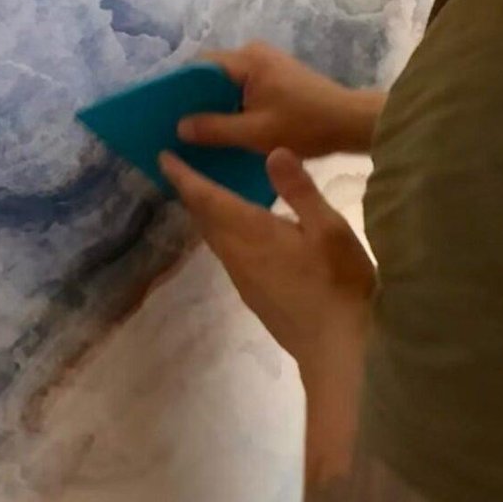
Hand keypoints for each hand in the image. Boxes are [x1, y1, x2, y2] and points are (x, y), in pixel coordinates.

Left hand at [159, 146, 375, 384]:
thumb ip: (299, 190)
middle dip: (191, 194)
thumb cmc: (339, 284)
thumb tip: (273, 152)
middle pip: (205, 220)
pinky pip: (229, 258)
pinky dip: (224, 236)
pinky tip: (240, 236)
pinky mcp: (255, 299)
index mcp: (252, 233)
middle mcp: (238, 256)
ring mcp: (244, 281)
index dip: (184, 177)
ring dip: (206, 217)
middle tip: (182, 171)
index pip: (207, 199)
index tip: (163, 159)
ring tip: (207, 197)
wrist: (338, 349)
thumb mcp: (329, 229)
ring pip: (215, 241)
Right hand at [177, 44, 381, 161]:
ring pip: (226, 83)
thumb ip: (214, 128)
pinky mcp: (277, 77)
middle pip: (211, 74)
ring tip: (196, 131)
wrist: (352, 123)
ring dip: (213, 104)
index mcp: (247, 59)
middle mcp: (254, 54)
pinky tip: (224, 129)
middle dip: (194, 99)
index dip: (178, 88)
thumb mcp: (255, 132)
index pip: (198, 66)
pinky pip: (242, 89)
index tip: (162, 111)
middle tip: (175, 125)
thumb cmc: (305, 124)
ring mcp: (267, 64)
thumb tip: (180, 126)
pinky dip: (231, 106)